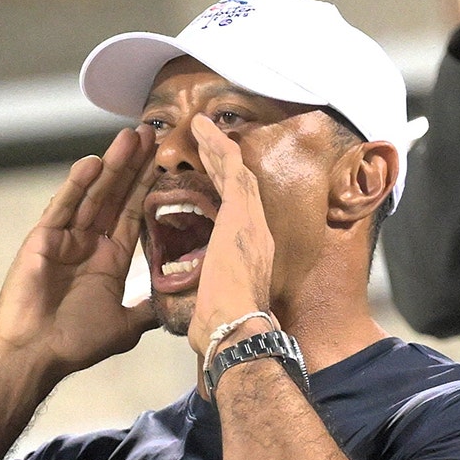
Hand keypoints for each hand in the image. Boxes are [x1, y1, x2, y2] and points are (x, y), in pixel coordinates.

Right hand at [0, 126, 159, 379]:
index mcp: (110, 259)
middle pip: (116, 195)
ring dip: (112, 165)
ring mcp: (65, 237)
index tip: (162, 159)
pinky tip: (93, 162)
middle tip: (150, 132)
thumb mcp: (125, 325)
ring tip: (130, 137)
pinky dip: (77, 185)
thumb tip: (174, 305)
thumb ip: (147, 309)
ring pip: (93, 194)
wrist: (37, 354)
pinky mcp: (43, 238)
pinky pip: (63, 206)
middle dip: (133, 165)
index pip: (133, 213)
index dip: (147, 186)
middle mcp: (89, 242)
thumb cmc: (76, 342)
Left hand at [186, 114, 274, 357]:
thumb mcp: (220, 307)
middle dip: (224, 162)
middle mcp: (257, 233)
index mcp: (251, 255)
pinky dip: (219, 148)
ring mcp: (251, 222)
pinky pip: (232, 170)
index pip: (238, 212)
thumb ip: (216, 296)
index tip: (215, 175)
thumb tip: (208, 309)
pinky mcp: (241, 215)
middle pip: (241, 187)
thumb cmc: (225, 330)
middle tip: (210, 140)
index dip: (227, 190)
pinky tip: (204, 130)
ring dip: (219, 148)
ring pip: (237, 173)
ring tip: (202, 127)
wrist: (236, 332)